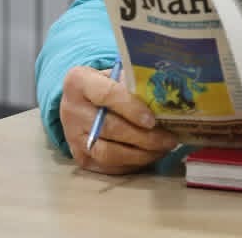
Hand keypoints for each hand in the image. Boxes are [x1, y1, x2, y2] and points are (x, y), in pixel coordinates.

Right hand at [59, 65, 178, 174]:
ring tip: (163, 149)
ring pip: (109, 153)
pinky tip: (151, 156)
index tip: (152, 120)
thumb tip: (167, 99)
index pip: (107, 95)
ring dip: (141, 155)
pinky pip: (109, 167)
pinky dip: (133, 164)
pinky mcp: (80, 158)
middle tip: (169, 139)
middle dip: (144, 137)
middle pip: (110, 128)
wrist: (80, 102)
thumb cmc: (106, 84)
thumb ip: (135, 83)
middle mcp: (72, 110)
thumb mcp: (117, 74)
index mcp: (79, 82)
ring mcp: (73, 137)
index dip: (131, 108)